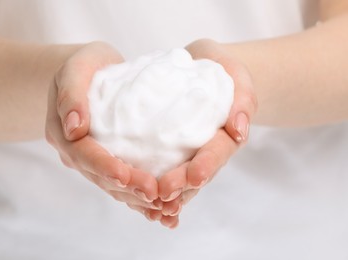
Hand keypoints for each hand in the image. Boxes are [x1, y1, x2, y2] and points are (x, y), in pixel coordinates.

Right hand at [45, 42, 159, 215]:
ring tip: (162, 209)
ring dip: (136, 199)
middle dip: (127, 188)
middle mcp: (76, 153)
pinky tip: (161, 209)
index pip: (83, 154)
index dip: (104, 166)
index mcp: (63, 133)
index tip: (125, 176)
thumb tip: (73, 127)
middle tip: (154, 194)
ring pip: (112, 186)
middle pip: (100, 176)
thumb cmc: (84, 66)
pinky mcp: (108, 161)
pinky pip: (122, 183)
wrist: (88, 74)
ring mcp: (92, 161)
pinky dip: (139, 198)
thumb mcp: (75, 69)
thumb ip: (71, 94)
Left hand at [155, 39, 257, 227]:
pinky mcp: (167, 147)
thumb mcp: (237, 77)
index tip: (194, 176)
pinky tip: (134, 193)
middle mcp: (205, 149)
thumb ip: (243, 99)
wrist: (202, 65)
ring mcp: (186, 151)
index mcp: (224, 135)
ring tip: (150, 203)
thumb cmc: (223, 70)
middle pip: (195, 172)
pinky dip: (151, 181)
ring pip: (179, 177)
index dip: (206, 165)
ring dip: (166, 192)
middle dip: (181, 184)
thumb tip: (239, 129)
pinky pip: (160, 165)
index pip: (217, 152)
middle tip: (163, 192)